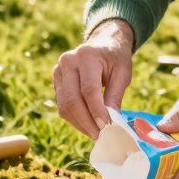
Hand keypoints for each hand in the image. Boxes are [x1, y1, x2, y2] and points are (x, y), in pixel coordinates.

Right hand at [52, 19, 134, 138]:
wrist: (102, 43)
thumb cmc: (115, 58)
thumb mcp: (123, 73)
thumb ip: (115, 96)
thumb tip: (110, 123)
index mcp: (87, 56)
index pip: (88, 90)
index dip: (96, 111)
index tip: (107, 127)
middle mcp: (68, 62)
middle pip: (72, 100)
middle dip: (86, 122)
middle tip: (99, 136)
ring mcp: (58, 71)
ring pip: (64, 106)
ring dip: (79, 123)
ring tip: (94, 133)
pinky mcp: (56, 80)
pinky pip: (62, 105)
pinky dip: (74, 118)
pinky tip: (87, 124)